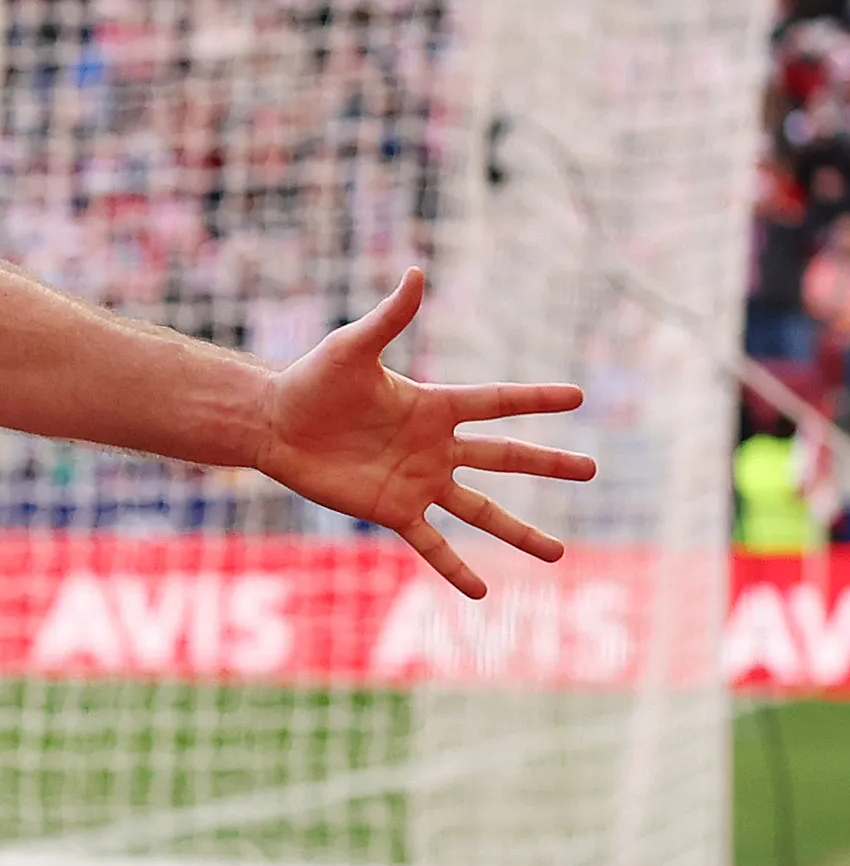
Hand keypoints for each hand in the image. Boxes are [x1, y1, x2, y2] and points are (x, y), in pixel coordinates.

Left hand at [255, 269, 596, 600]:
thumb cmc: (310, 381)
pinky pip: (431, 544)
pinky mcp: (391, 510)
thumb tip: (416, 272)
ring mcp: (417, 481)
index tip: (578, 396)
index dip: (535, 399)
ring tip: (558, 554)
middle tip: (592, 469)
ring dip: (519, 532)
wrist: (273, 423)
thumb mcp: (352, 347)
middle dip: (548, 464)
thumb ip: (390, 318)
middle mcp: (434, 447)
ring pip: (480, 511)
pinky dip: (455, 568)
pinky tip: (482, 593)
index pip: (496, 402)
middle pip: (504, 457)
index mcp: (432, 406)